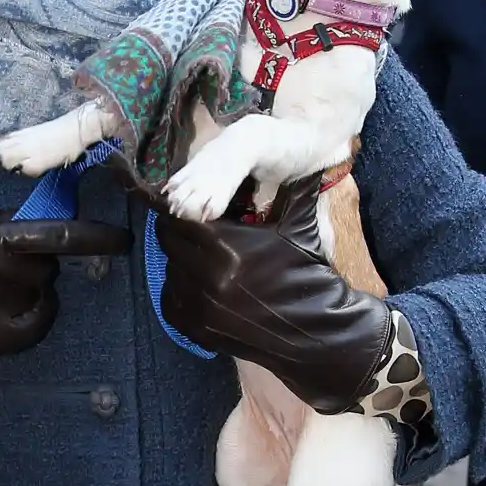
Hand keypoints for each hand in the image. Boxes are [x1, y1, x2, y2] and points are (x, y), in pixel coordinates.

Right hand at [0, 213, 131, 385]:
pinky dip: (31, 314)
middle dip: (35, 264)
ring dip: (29, 289)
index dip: (93, 236)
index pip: (54, 234)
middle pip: (47, 265)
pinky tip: (1, 312)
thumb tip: (50, 210)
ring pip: (42, 291)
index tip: (122, 239)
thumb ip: (2, 224)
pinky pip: (39, 320)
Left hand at [151, 172, 391, 412]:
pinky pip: (170, 302)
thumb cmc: (307, 272)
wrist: (316, 329)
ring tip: (201, 258)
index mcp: (226, 246)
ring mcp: (200, 306)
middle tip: (197, 231)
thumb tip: (308, 155)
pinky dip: (179, 291)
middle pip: (169, 242)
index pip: (181, 217)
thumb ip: (293, 188)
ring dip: (180, 261)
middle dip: (181, 233)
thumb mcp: (299, 225)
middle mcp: (206, 276)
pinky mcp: (199, 330)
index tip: (193, 209)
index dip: (185, 210)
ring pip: (169, 270)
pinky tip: (198, 284)